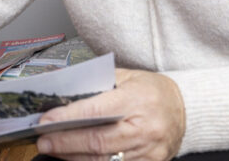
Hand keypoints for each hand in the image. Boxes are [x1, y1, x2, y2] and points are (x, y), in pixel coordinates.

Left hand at [35, 68, 185, 160]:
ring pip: (104, 160)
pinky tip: (74, 158)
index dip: (68, 118)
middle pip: (98, 141)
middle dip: (65, 142)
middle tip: (43, 140)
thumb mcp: (127, 77)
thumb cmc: (151, 91)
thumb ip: (98, 85)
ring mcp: (149, 152)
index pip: (97, 111)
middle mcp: (145, 129)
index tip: (46, 120)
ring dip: (73, 156)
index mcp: (138, 100)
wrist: (185, 110)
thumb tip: (63, 95)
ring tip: (53, 149)